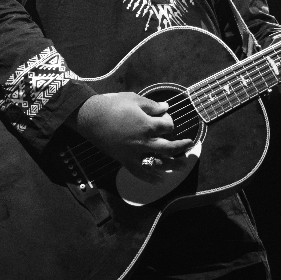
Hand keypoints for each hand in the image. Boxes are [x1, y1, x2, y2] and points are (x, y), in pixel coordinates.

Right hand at [70, 93, 194, 182]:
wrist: (91, 117)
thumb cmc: (113, 105)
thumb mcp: (134, 99)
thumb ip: (152, 105)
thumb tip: (166, 108)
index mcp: (148, 125)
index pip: (168, 126)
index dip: (169, 120)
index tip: (164, 116)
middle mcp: (144, 141)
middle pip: (169, 147)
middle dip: (181, 146)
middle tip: (189, 144)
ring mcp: (135, 153)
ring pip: (158, 162)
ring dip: (172, 164)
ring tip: (182, 165)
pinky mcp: (125, 159)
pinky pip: (139, 172)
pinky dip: (150, 178)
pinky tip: (159, 180)